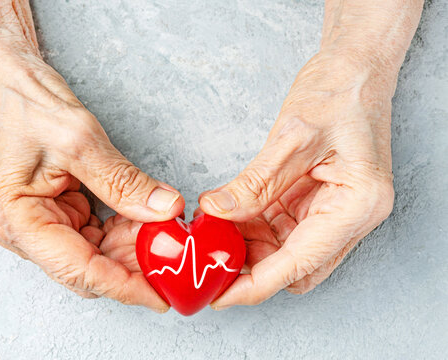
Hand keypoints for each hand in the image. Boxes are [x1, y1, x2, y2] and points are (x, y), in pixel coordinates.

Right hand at [0, 59, 182, 311]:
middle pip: (85, 267)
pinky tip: (145, 221)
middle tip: (173, 261)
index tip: (159, 296)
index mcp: (16, 219)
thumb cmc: (29, 105)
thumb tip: (165, 210)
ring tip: (164, 236)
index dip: (122, 285)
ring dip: (129, 248)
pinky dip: (120, 231)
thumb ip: (123, 182)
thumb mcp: (80, 139)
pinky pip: (92, 234)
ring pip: (92, 253)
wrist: (9, 83)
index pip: (77, 269)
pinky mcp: (52, 213)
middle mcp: (21, 231)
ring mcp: (37, 223)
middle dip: (131, 266)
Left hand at [199, 51, 395, 307]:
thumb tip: (216, 211)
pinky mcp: (317, 200)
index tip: (220, 296)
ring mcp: (334, 210)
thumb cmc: (338, 92)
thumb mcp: (293, 137)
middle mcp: (350, 216)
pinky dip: (253, 228)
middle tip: (208, 262)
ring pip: (285, 249)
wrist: (353, 69)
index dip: (256, 285)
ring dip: (248, 247)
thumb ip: (255, 182)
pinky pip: (281, 227)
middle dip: (251, 269)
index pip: (300, 264)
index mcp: (357, 205)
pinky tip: (226, 218)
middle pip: (294, 266)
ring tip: (210, 235)